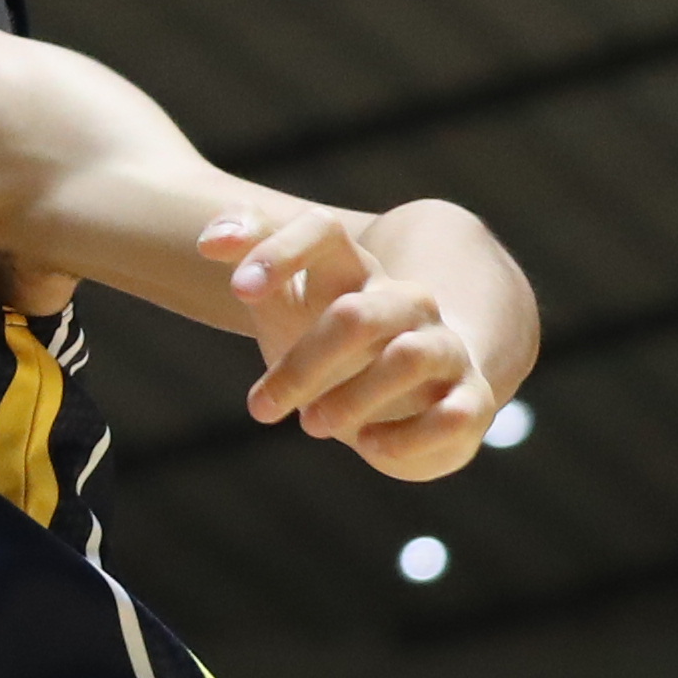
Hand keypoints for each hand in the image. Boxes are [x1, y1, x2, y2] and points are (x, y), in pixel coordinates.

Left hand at [206, 202, 505, 479]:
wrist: (413, 396)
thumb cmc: (333, 345)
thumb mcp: (289, 302)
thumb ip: (256, 259)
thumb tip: (208, 238)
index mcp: (358, 272)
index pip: (324, 232)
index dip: (280, 252)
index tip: (238, 290)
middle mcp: (407, 302)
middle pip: (356, 314)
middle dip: (303, 364)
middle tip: (260, 407)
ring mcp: (443, 348)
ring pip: (408, 358)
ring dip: (353, 398)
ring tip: (311, 426)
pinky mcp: (469, 400)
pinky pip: (454, 415)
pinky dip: (409, 435)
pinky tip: (369, 445)